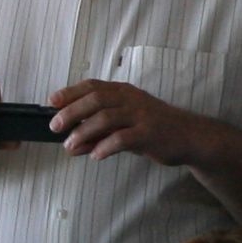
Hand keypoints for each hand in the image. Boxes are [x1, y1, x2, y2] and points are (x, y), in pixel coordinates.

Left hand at [48, 78, 212, 169]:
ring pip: (106, 118)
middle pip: (95, 100)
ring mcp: (141, 116)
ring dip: (84, 132)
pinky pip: (123, 139)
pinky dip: (105, 146)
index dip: (70, 92)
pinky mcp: (149, 134)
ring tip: (70, 146)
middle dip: (72, 112)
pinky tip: (95, 155)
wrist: (190, 137)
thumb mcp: (125, 127)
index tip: (51, 101)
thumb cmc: (154, 129)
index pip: (93, 86)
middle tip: (56, 126)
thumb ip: (99, 133)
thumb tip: (72, 144)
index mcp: (124, 92)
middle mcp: (131, 100)